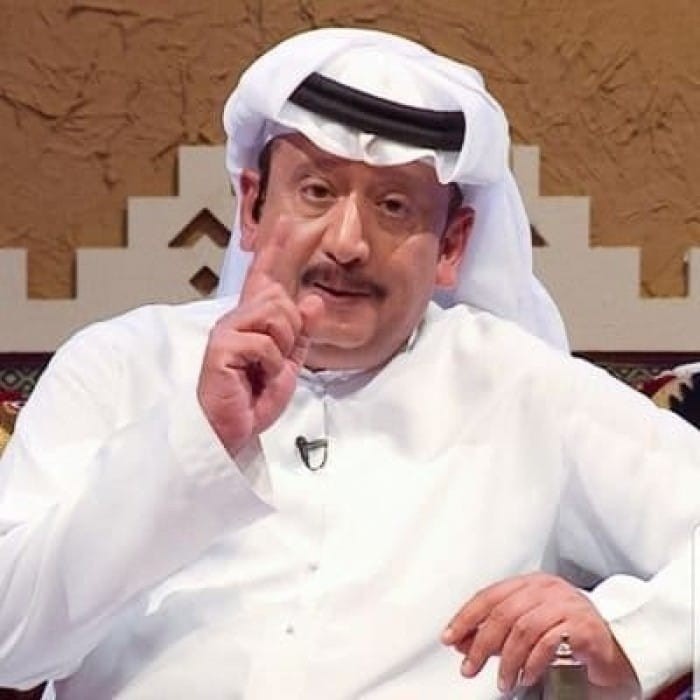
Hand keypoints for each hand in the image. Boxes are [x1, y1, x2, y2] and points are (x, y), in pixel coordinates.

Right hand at [197, 222, 322, 453]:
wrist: (230, 430)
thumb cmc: (252, 399)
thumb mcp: (287, 365)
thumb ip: (301, 334)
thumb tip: (313, 300)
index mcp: (254, 322)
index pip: (268, 276)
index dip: (280, 249)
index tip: (293, 222)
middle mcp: (238, 319)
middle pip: (280, 295)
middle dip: (291, 329)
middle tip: (276, 360)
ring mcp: (228, 330)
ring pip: (276, 313)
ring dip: (282, 347)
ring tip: (265, 370)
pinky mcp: (222, 347)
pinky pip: (266, 342)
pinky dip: (272, 365)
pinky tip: (256, 377)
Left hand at [441, 573, 636, 691]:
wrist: (615, 647)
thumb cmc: (568, 636)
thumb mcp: (526, 631)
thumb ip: (495, 634)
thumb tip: (461, 642)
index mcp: (530, 583)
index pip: (488, 595)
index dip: (466, 617)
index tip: (449, 638)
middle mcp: (547, 588)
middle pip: (503, 612)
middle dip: (481, 643)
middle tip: (469, 667)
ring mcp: (567, 604)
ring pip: (523, 628)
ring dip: (507, 659)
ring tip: (503, 681)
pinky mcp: (583, 626)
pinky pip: (549, 641)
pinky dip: (532, 661)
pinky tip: (526, 676)